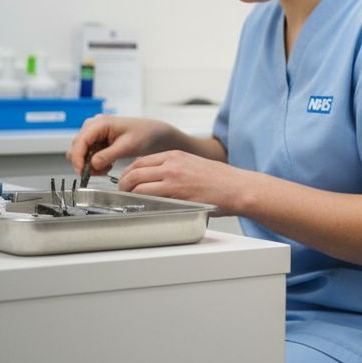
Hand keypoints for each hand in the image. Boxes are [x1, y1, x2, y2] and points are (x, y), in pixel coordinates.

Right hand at [66, 115, 172, 176]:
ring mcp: (95, 132)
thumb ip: (108, 155)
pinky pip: (89, 154)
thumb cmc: (145, 134)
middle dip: (85, 163)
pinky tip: (108, 165)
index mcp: (100, 123)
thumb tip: (92, 164)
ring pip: (81, 152)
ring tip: (106, 169)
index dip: (78, 158)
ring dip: (90, 164)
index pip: (80, 141)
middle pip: (77, 147)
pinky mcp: (98, 140)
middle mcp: (94, 126)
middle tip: (99, 172)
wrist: (156, 134)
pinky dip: (95, 162)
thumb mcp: (127, 146)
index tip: (83, 172)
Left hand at [118, 149, 249, 214]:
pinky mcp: (177, 195)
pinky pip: (150, 198)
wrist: (238, 188)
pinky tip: (141, 207)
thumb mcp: (195, 164)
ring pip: (138, 184)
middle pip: (134, 170)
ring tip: (129, 201)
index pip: (141, 160)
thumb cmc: (222, 180)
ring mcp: (173, 179)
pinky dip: (141, 202)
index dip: (129, 171)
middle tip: (123, 192)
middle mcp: (172, 165)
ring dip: (129, 194)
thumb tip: (160, 178)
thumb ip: (177, 167)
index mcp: (176, 155)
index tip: (127, 180)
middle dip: (123, 183)